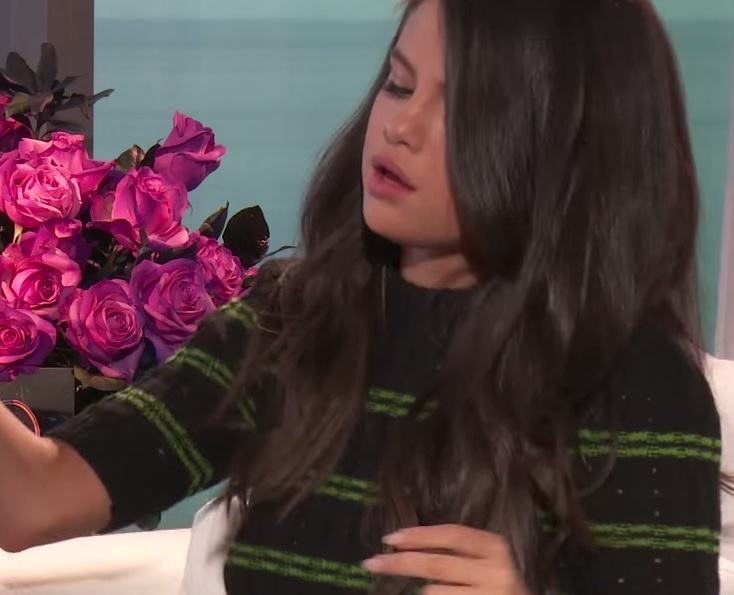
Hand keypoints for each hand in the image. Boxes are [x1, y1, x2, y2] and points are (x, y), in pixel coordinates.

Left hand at [361, 524, 529, 594]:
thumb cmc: (498, 584)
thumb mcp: (484, 561)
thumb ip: (454, 552)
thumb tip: (406, 544)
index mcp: (496, 548)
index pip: (451, 534)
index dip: (419, 535)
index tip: (390, 538)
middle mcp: (496, 572)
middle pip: (436, 564)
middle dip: (400, 563)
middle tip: (371, 563)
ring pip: (435, 592)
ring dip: (425, 591)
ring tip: (434, 589)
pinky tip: (435, 594)